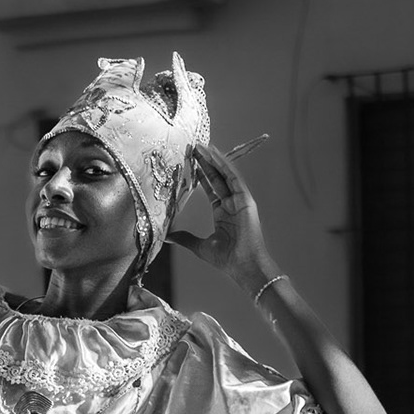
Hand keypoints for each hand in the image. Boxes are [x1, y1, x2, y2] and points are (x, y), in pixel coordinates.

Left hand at [166, 143, 277, 292]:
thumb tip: (167, 236)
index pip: (209, 187)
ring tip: (200, 146)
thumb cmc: (227, 260)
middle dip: (204, 162)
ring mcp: (239, 201)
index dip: (199, 174)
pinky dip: (225, 165)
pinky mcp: (246, 200)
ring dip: (213, 159)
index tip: (188, 162)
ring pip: (225, 174)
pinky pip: (234, 178)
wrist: (243, 266)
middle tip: (192, 147)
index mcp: (222, 212)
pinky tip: (215, 154)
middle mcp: (231, 204)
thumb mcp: (199, 246)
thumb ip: (184, 238)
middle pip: (216, 178)